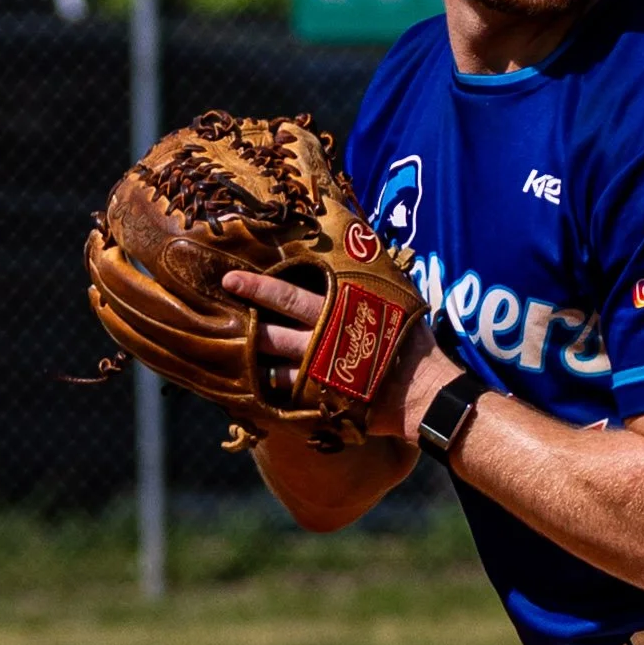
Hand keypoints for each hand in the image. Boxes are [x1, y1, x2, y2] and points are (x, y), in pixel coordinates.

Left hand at [220, 269, 454, 444]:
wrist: (427, 393)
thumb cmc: (415, 344)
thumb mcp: (398, 300)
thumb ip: (377, 277)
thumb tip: (365, 241)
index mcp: (339, 313)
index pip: (290, 296)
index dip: (258, 288)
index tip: (230, 280)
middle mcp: (324, 343)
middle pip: (275, 332)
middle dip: (245, 321)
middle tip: (217, 315)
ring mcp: (322, 375)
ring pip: (276, 367)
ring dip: (253, 360)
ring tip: (228, 353)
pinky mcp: (326, 403)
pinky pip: (291, 397)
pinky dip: (271, 392)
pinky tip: (254, 389)